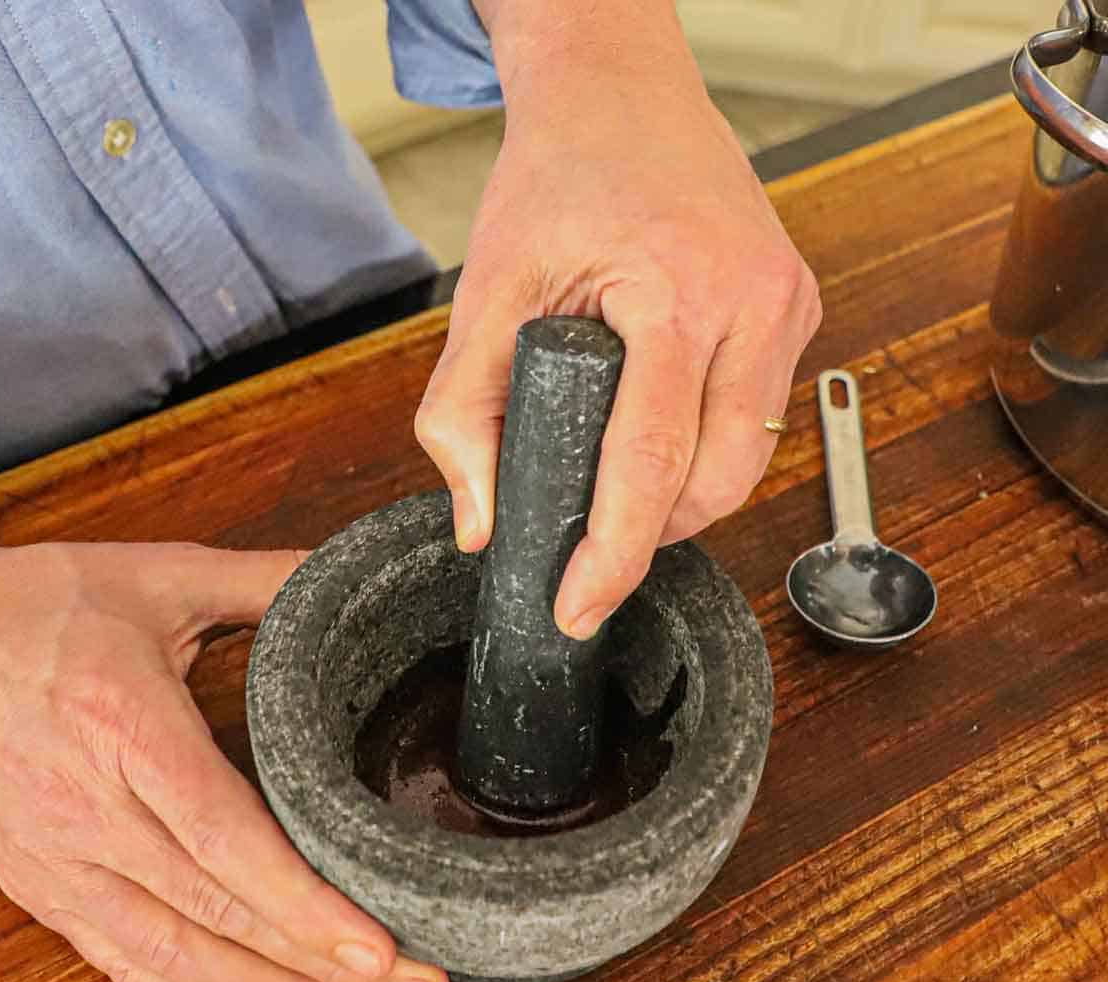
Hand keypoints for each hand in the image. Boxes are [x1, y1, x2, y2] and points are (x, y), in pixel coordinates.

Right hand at [0, 535, 447, 981]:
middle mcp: (89, 810)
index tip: (377, 945)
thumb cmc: (31, 608)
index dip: (301, 901)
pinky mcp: (43, 889)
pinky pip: (129, 966)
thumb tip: (345, 574)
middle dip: (322, 966)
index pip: (222, 836)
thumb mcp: (153, 577)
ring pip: (176, 960)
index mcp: (124, 725)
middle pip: (216, 914)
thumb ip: (260, 580)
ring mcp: (59, 862)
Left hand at [416, 0, 820, 638]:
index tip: (579, 608)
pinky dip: (711, 451)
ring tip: (623, 498)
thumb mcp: (487, 289)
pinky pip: (761, 416)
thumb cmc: (557, 176)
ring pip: (750, 459)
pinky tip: (663, 445)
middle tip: (593, 554)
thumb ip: (464, 412)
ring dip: (687, 498)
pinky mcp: (797, 306)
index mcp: (680, 290)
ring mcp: (789, 303)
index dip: (616, 553)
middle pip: (721, 478)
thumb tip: (481, 525)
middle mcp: (756, 300)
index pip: (652, 460)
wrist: (622, 93)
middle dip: (656, 535)